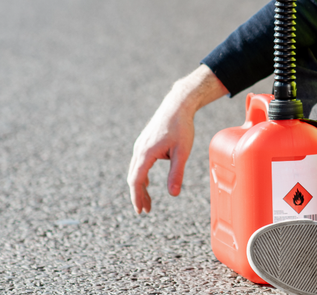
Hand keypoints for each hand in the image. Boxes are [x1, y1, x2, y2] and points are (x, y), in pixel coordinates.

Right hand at [127, 65, 227, 213]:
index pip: (137, 180)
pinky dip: (142, 176)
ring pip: (136, 171)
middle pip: (134, 178)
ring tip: (148, 202)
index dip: (137, 197)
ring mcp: (140, 145)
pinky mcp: (144, 143)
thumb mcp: (182, 152)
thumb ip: (176, 173)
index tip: (141, 210)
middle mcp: (139, 150)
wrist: (177, 105)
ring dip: (140, 187)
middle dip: (138, 196)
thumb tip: (173, 194)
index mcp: (146, 153)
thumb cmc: (181, 127)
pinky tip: (148, 183)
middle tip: (144, 211)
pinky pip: (139, 164)